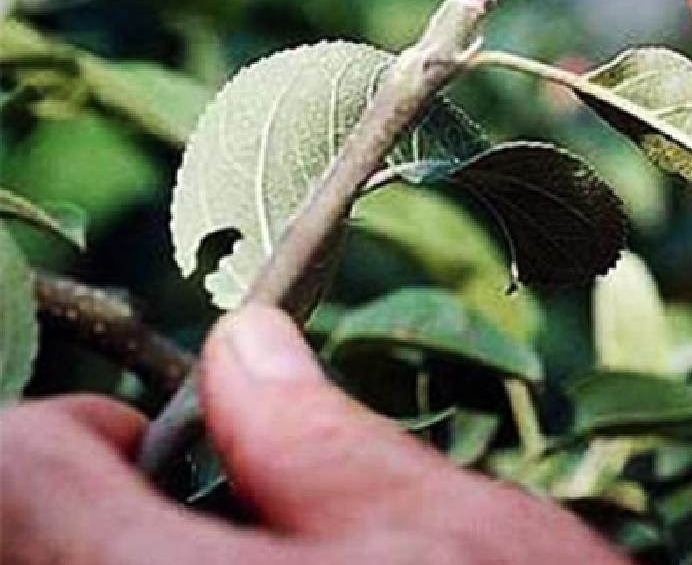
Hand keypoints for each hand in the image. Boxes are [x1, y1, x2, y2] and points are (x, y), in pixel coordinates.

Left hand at [0, 307, 620, 564]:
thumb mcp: (448, 532)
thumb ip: (314, 435)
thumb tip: (242, 347)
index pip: (14, 478)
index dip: (72, 434)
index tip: (152, 438)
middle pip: (19, 546)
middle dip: (90, 505)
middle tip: (198, 503)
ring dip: (112, 554)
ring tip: (238, 560)